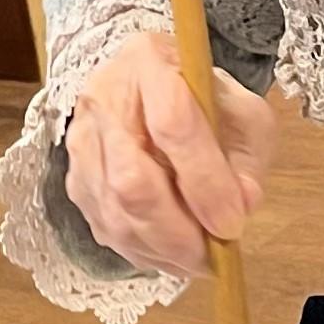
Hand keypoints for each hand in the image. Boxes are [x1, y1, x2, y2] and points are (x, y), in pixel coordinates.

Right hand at [63, 30, 278, 277]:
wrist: (145, 87)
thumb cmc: (200, 99)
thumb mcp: (240, 111)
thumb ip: (248, 156)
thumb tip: (242, 203)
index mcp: (150, 62)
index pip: (173, 124)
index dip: (204, 182)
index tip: (231, 223)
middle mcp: (104, 98)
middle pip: (131, 179)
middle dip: (177, 231)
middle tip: (212, 256)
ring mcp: (82, 141)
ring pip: (114, 212)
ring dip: (161, 249)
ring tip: (198, 260)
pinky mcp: (75, 177)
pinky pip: (105, 227)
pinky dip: (143, 251)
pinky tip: (171, 254)